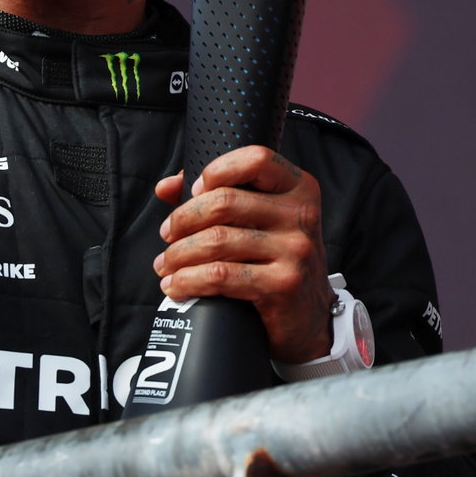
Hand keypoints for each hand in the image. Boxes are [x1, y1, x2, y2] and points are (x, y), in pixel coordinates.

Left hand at [153, 146, 335, 362]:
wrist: (309, 317)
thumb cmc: (276, 261)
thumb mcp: (260, 221)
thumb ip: (216, 195)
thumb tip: (167, 186)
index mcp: (298, 188)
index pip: (256, 159)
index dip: (218, 170)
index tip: (194, 191)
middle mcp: (301, 215)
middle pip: (224, 202)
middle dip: (183, 219)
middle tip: (167, 235)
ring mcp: (295, 250)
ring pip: (217, 240)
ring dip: (178, 254)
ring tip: (166, 264)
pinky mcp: (283, 284)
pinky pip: (221, 275)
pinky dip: (188, 280)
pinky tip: (177, 285)